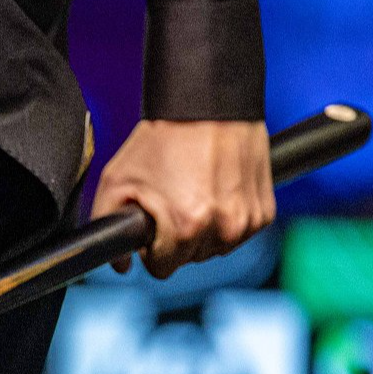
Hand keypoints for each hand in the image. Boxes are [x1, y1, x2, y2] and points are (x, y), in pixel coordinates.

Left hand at [91, 120, 271, 278]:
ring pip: (215, 249)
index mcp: (186, 227)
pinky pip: (239, 233)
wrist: (208, 104)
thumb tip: (119, 265)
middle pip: (189, 260)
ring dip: (203, 231)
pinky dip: (227, 220)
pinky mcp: (265, 212)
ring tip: (193, 192)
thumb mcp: (116, 180)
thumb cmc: (162, 139)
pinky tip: (216, 191)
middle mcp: (222, 228)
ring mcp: (248, 221)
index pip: (162, 268)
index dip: (151, 247)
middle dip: (176, 238)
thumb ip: (107, 225)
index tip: (153, 224)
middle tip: (172, 200)